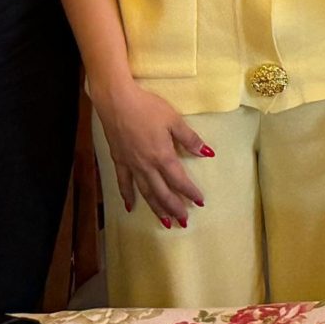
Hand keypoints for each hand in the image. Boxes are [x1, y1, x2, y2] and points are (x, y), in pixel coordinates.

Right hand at [93, 77, 211, 224]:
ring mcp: (131, 165)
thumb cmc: (148, 108)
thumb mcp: (174, 120)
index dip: (190, 192)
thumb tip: (207, 153)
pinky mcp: (118, 161)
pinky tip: (131, 206)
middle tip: (183, 221)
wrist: (117, 102)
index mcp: (162, 156)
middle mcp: (147, 166)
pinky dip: (127, 196)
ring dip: (156, 208)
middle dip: (174, 208)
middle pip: (162, 192)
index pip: (179, 180)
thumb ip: (189, 139)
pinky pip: (123, 183)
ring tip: (164, 221)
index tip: (200, 202)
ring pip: (145, 192)